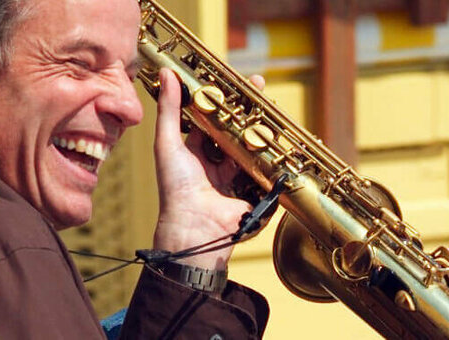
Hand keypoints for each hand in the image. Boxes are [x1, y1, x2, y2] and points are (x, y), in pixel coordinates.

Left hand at [151, 69, 264, 269]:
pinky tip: (281, 136)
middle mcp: (218, 161)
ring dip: (263, 129)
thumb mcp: (168, 142)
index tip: (233, 80)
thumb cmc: (175, 187)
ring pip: (254, 146)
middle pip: (237, 129)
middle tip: (260, 89)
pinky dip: (274, 155)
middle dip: (249, 110)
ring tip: (271, 108)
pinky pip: (267, 168)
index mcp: (196, 150)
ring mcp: (238, 175)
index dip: (222, 99)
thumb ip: (169, 109)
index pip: (212, 117)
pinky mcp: (255, 189)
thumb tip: (167, 73)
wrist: (195, 227)